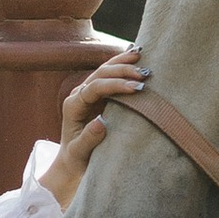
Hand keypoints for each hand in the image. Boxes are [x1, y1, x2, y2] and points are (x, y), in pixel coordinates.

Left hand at [41, 48, 149, 209]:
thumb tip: (100, 122)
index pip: (94, 88)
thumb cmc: (76, 160)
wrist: (72, 163)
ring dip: (123, 62)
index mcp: (73, 106)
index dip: (115, 85)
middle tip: (145, 74)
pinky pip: (110, 75)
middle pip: (100, 74)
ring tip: (142, 54)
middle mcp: (79, 95)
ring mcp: (88, 93)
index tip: (136, 88)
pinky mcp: (98, 95)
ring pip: (105, 70)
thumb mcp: (79, 153)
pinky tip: (135, 55)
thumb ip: (87, 140)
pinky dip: (122, 65)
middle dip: (122, 71)